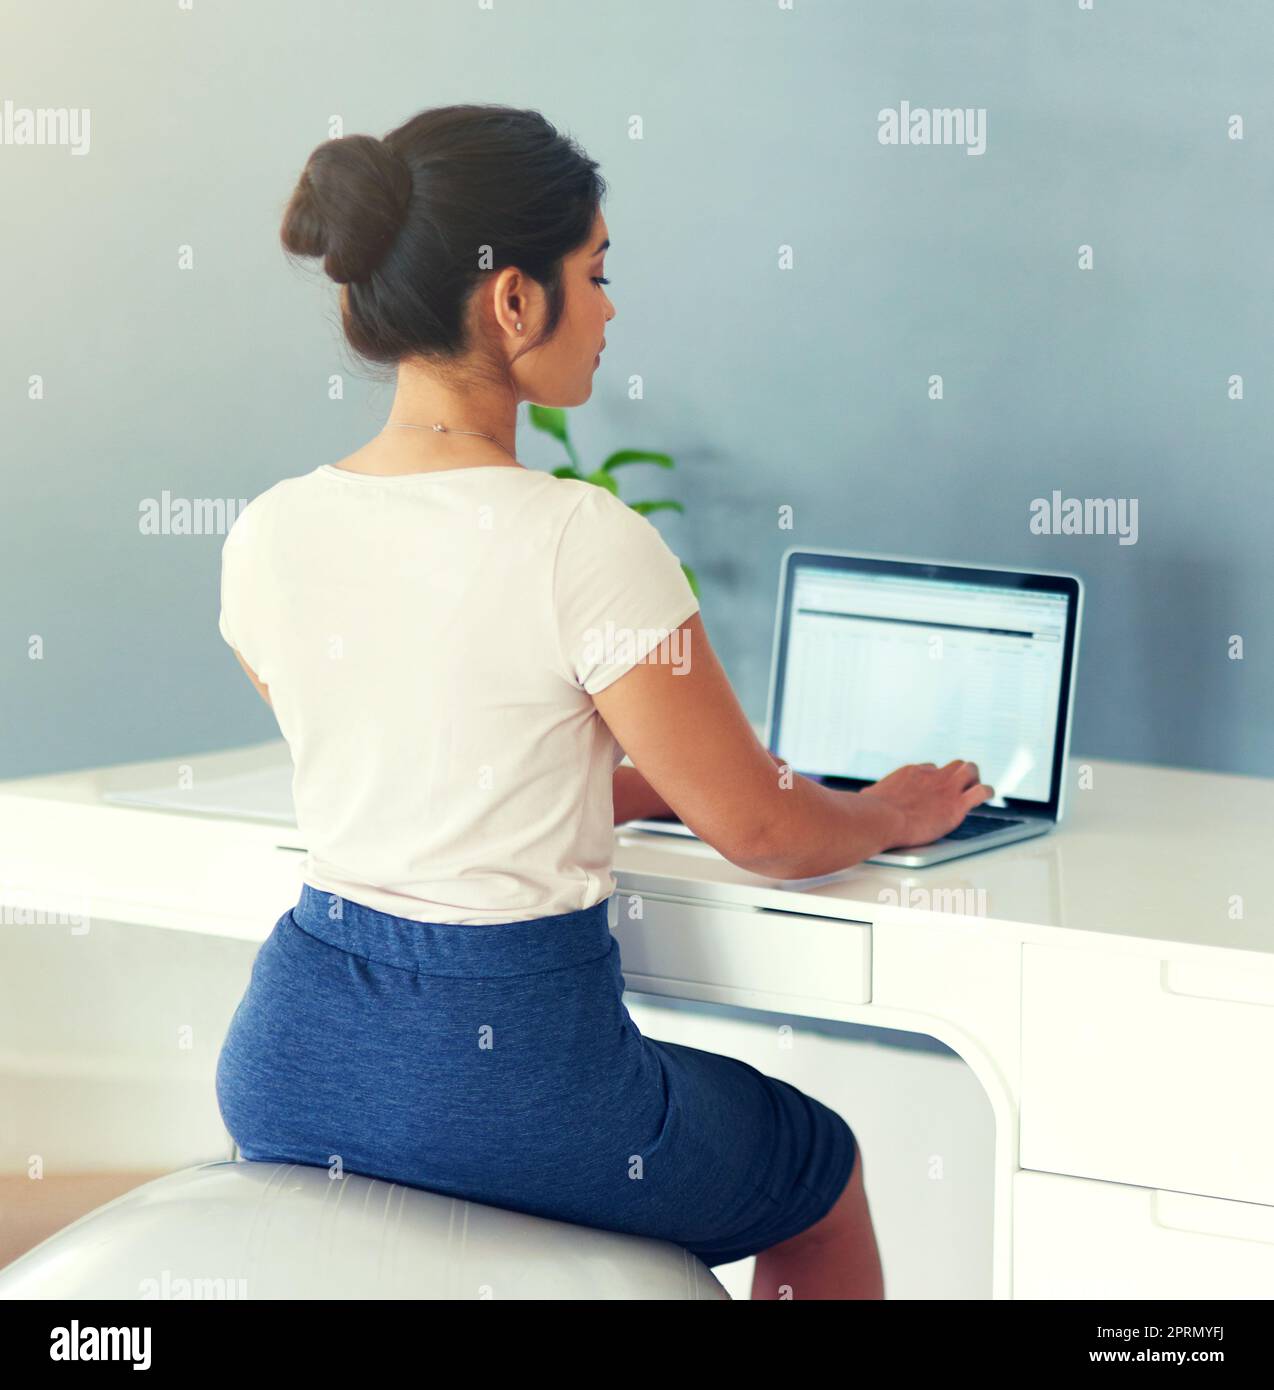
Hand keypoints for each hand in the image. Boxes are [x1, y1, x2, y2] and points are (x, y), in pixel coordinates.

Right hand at [860, 760, 994, 848]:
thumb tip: (864, 798)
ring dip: (974, 778)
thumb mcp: (869, 797)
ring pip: (970, 770)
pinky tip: (987, 797)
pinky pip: (981, 791)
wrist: (880, 818)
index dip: (935, 780)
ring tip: (975, 788)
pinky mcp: (956, 804)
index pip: (930, 770)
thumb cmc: (870, 812)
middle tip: (959, 787)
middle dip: (958, 775)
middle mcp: (931, 776)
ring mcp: (945, 788)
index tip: (935, 790)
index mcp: (911, 773)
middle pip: (953, 765)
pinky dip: (986, 792)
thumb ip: (874, 796)